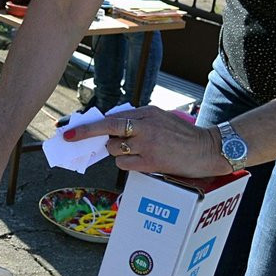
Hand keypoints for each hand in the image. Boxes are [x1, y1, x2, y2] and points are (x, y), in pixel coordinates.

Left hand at [63, 106, 230, 177]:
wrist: (207, 149)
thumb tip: (109, 127)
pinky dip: (125, 163)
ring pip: (113, 149)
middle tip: (68, 138)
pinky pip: (123, 164)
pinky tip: (140, 162)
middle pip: (106, 130)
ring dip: (116, 152)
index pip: (111, 117)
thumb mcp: (161, 118)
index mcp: (147, 112)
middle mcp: (145, 126)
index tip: (68, 130)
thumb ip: (137, 120)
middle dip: (86, 135)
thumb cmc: (182, 135)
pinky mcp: (150, 161)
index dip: (88, 125)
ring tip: (135, 152)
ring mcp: (146, 144)